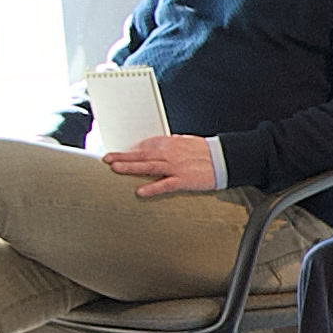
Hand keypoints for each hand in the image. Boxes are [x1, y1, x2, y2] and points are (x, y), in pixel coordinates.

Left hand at [101, 133, 220, 198]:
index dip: (131, 149)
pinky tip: (140, 191)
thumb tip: (160, 144)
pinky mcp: (183, 180)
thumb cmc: (208, 151)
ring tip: (116, 168)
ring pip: (148, 166)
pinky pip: (164, 185)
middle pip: (142, 154)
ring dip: (130, 167)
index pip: (146, 145)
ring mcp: (176, 167)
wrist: (226, 158)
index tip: (120, 153)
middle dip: (123, 157)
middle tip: (107, 159)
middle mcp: (170, 154)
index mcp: (171, 143)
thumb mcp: (188, 141)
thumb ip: (172, 143)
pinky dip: (152, 188)